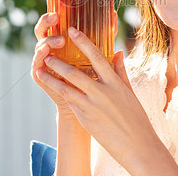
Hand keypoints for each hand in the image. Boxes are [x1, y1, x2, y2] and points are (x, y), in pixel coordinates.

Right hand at [32, 0, 118, 118]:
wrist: (87, 104)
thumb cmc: (93, 75)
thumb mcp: (100, 51)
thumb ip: (105, 32)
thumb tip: (113, 13)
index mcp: (64, 33)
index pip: (57, 9)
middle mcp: (51, 41)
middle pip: (44, 23)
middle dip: (48, 18)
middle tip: (56, 17)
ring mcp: (43, 56)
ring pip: (40, 41)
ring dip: (49, 39)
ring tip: (60, 42)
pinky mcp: (39, 72)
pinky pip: (37, 61)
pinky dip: (42, 56)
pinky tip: (47, 55)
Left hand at [36, 27, 177, 174]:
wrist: (137, 146)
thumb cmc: (135, 117)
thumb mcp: (129, 91)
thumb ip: (120, 71)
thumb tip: (117, 52)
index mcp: (115, 82)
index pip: (97, 56)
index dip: (83, 42)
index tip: (72, 31)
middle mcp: (102, 92)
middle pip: (75, 72)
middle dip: (58, 62)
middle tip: (47, 53)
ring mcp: (92, 106)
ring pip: (66, 88)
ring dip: (51, 79)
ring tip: (40, 71)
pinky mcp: (85, 119)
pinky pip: (71, 103)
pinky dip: (61, 94)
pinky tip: (53, 89)